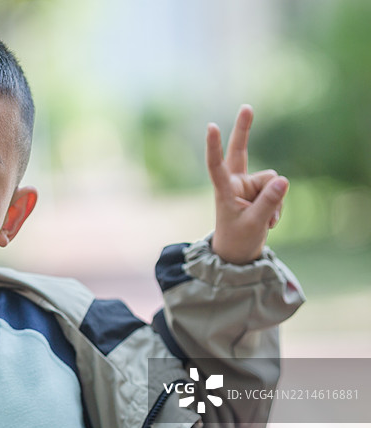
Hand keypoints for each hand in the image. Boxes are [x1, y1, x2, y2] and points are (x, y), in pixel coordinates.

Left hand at [207, 105, 288, 264]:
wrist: (239, 253)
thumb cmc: (238, 239)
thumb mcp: (255, 223)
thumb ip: (269, 202)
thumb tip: (285, 179)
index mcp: (224, 190)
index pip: (216, 165)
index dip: (214, 147)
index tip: (211, 127)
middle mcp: (235, 182)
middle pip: (240, 151)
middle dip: (243, 129)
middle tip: (246, 107)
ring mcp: (248, 185)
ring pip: (273, 181)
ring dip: (274, 202)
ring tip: (264, 220)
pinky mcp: (260, 190)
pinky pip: (278, 190)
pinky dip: (277, 207)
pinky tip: (269, 221)